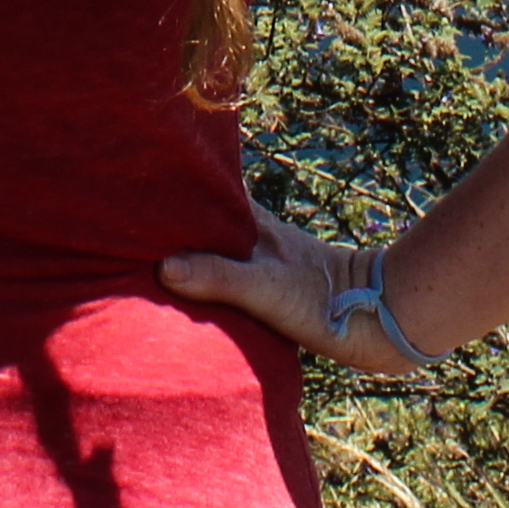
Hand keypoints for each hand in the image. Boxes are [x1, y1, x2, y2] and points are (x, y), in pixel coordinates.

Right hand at [156, 201, 429, 375]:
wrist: (376, 320)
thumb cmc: (321, 299)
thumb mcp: (265, 288)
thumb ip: (217, 277)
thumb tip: (163, 267)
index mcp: (250, 223)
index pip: (203, 192)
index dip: (172, 188)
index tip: (134, 187)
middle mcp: (254, 235)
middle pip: (205, 219)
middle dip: (174, 220)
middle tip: (131, 225)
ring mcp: (264, 259)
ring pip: (217, 245)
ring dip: (190, 249)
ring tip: (149, 258)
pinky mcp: (273, 285)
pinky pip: (228, 272)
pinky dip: (208, 275)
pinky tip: (193, 293)